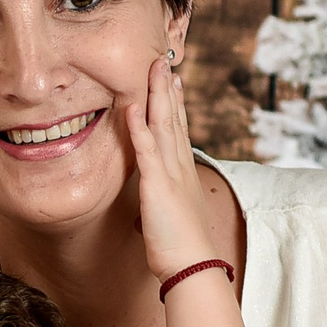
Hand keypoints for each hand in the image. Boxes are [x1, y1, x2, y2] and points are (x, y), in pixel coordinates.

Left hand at [122, 51, 220, 282]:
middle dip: (168, 88)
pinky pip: (147, 150)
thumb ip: (162, 202)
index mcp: (182, 172)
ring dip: (157, 95)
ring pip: (164, 125)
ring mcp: (170, 173)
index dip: (174, 103)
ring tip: (153, 68)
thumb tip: (154, 204)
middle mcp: (179, 166)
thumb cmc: (181, 247)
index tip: (172, 80)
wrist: (192, 265)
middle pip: (173, 118)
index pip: (178, 129)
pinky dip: (140, 127)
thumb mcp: (170, 216)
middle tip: (164, 61)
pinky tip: (134, 105)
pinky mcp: (157, 185)